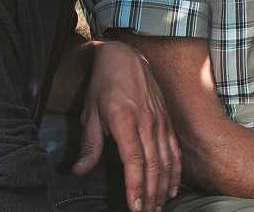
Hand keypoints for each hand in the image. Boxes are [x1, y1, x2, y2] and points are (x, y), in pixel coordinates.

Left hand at [72, 41, 180, 211]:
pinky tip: (172, 186)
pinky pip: (174, 149)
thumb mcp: (89, 113)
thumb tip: (78, 171)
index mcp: (125, 121)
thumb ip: (88, 144)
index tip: (135, 206)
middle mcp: (147, 122)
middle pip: (154, 165)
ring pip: (167, 160)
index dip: (136, 185)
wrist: (126, 58)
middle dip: (151, 193)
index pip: (134, 160)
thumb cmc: (104, 85)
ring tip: (158, 205)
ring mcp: (160, 121)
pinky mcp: (167, 120)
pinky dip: (175, 170)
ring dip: (164, 185)